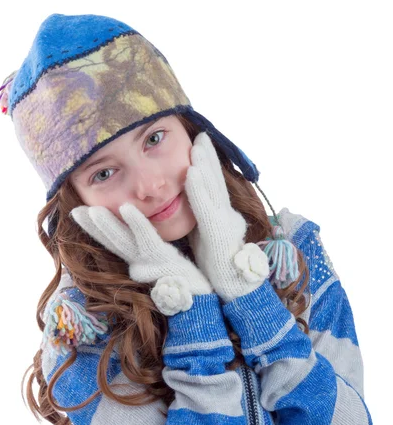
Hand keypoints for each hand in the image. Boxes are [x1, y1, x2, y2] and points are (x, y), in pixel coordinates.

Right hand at [70, 203, 211, 314]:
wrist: (200, 306)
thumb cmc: (187, 284)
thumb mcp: (166, 265)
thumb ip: (152, 253)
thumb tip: (139, 241)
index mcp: (140, 262)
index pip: (115, 242)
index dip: (96, 229)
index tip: (80, 213)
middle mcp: (139, 263)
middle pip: (112, 241)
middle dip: (91, 227)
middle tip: (74, 211)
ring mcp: (149, 262)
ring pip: (123, 240)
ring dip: (106, 225)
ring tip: (89, 210)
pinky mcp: (163, 260)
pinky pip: (147, 239)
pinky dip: (137, 223)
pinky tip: (126, 208)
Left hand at [185, 132, 269, 302]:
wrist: (233, 290)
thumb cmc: (218, 266)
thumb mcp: (206, 237)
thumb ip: (201, 221)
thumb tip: (191, 207)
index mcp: (221, 216)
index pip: (213, 186)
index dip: (208, 164)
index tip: (200, 144)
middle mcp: (226, 215)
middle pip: (216, 181)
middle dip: (209, 157)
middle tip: (201, 135)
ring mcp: (223, 223)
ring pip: (213, 188)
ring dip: (205, 164)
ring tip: (198, 144)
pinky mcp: (217, 233)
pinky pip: (206, 207)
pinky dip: (198, 188)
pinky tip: (191, 171)